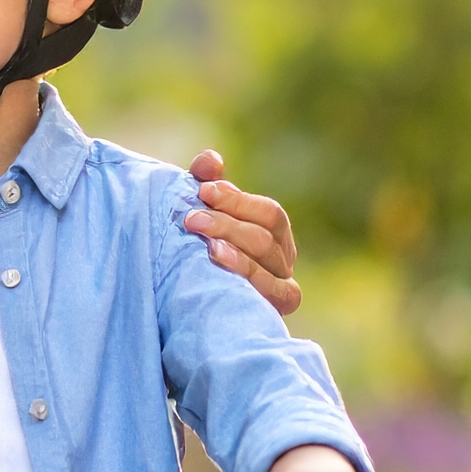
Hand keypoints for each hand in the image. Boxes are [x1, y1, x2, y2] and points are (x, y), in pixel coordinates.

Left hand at [183, 150, 299, 316]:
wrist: (188, 301)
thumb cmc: (198, 247)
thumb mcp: (203, 211)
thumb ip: (207, 183)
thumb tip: (211, 160)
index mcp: (274, 233)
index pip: (269, 214)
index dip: (237, 201)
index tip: (204, 190)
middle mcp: (283, 260)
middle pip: (265, 239)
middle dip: (227, 225)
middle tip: (191, 219)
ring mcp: (281, 289)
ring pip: (267, 266)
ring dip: (236, 254)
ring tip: (207, 246)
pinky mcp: (273, 311)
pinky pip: (272, 294)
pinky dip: (248, 279)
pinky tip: (220, 268)